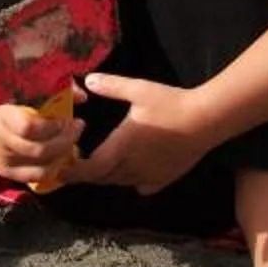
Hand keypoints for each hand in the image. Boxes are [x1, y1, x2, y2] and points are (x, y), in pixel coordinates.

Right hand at [0, 100, 82, 184]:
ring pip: (40, 166)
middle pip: (38, 149)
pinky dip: (53, 168)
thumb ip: (53, 92)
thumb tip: (82, 97)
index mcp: (1, 116)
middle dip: (64, 140)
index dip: (53, 125)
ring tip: (71, 141)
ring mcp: (1, 159)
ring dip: (62, 155)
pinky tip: (61, 156)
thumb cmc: (8, 102)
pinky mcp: (5, 172)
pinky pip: (36, 177)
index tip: (68, 117)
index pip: (29, 127)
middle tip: (77, 127)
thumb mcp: (25, 92)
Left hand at [62, 72, 215, 192]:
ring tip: (100, 164)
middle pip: (102, 178)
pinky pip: (140, 186)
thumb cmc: (171, 104)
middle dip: (87, 173)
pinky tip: (132, 168)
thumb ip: (112, 86)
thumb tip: (89, 80)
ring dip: (107, 176)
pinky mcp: (164, 179)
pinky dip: (130, 180)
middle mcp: (132, 167)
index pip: (90, 169)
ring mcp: (149, 176)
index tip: (60, 172)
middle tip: (76, 164)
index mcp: (121, 147)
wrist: (206, 120)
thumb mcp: (139, 90)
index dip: (73, 173)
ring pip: (119, 182)